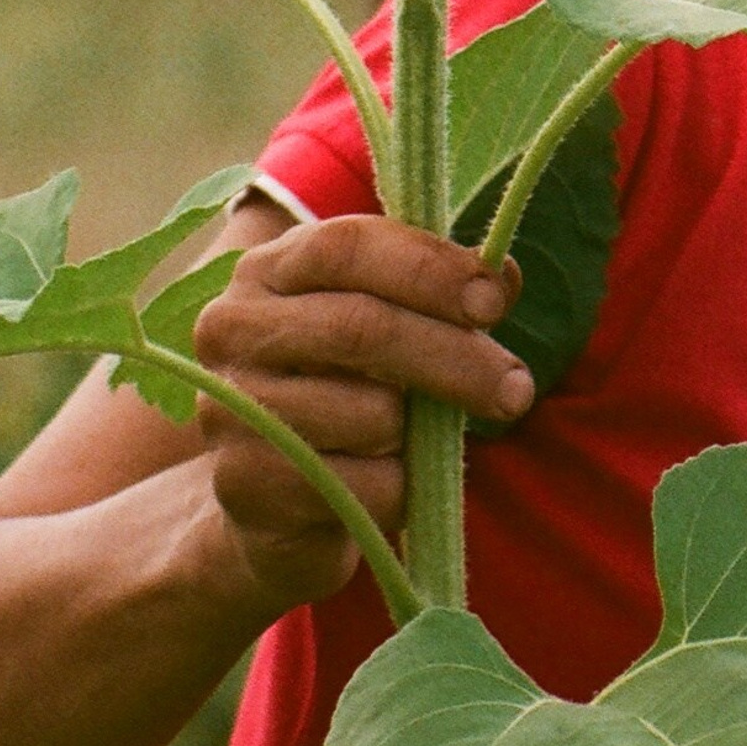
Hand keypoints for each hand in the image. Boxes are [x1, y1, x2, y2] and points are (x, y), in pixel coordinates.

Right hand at [188, 208, 528, 611]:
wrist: (277, 500)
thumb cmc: (351, 387)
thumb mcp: (395, 323)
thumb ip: (449, 292)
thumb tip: (501, 279)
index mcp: (271, 268)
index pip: (347, 245)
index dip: (428, 268)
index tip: (493, 301)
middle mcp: (233, 327)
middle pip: (360, 327)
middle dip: (454, 357)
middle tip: (517, 388)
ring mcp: (229, 408)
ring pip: (367, 412)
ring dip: (421, 431)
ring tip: (424, 438)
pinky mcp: (242, 484)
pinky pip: (360, 485)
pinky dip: (400, 487)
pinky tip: (393, 483)